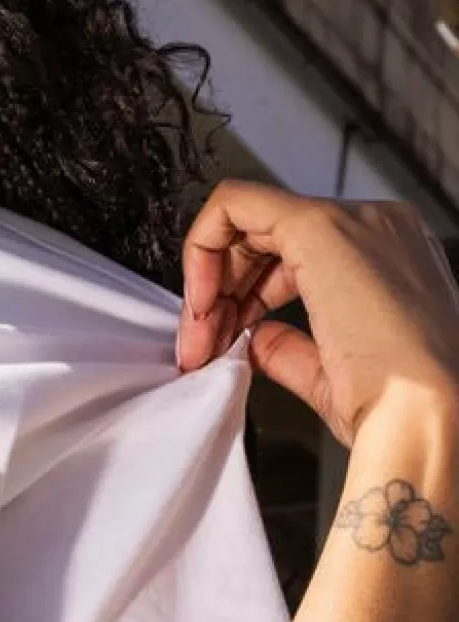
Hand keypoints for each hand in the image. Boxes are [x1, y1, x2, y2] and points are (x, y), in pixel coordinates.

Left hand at [175, 179, 458, 443]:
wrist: (422, 417)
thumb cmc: (395, 408)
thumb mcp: (331, 373)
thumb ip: (288, 347)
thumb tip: (255, 338)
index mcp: (392, 256)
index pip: (297, 256)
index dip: (246, 295)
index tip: (222, 342)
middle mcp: (379, 226)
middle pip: (268, 237)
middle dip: (219, 291)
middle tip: (200, 349)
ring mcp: (353, 219)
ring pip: (247, 220)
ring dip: (207, 281)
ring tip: (199, 343)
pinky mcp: (318, 226)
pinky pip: (234, 204)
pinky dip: (201, 250)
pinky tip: (200, 306)